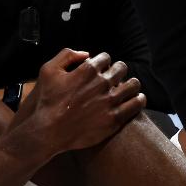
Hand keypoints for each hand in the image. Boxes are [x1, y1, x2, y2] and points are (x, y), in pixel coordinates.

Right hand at [11, 49, 145, 158]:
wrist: (48, 131)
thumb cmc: (46, 100)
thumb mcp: (47, 70)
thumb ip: (66, 55)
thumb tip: (86, 54)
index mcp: (87, 70)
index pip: (106, 58)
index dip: (103, 61)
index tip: (101, 68)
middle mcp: (101, 83)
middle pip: (121, 68)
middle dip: (117, 70)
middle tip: (114, 77)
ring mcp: (110, 101)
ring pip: (133, 84)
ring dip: (130, 83)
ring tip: (127, 87)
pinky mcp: (115, 118)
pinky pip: (136, 104)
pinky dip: (138, 99)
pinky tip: (136, 99)